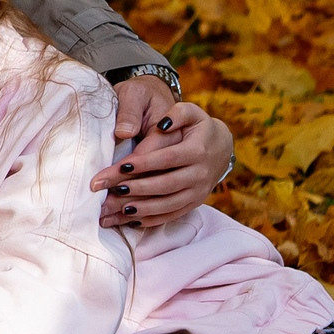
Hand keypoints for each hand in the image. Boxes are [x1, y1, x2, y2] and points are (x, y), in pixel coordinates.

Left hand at [92, 86, 234, 227]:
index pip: (167, 158)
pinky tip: (131, 220)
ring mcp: (198, 192)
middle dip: (137, 189)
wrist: (222, 147)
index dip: (144, 163)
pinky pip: (173, 214)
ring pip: (169, 204)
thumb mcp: (191, 113)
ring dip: (143, 208)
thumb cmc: (198, 127)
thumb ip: (178, 113)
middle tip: (111, 191)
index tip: (121, 167)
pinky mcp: (194, 203)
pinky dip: (152, 219)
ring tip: (118, 209)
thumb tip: (162, 124)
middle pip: (166, 184)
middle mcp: (200, 174)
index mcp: (197, 150)